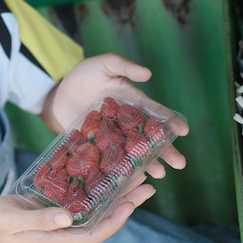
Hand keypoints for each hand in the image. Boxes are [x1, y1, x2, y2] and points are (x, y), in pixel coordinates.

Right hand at [0, 182, 156, 242]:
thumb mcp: (15, 219)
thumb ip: (41, 219)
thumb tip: (68, 217)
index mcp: (58, 238)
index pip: (96, 233)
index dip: (116, 219)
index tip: (133, 202)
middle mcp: (65, 230)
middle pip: (102, 219)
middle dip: (125, 202)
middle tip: (147, 182)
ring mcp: (61, 220)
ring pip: (95, 207)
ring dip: (114, 192)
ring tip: (133, 175)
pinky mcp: (54, 208)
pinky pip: (80, 198)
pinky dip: (93, 186)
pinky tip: (101, 172)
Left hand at [43, 53, 187, 175]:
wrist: (60, 91)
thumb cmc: (85, 74)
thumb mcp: (104, 64)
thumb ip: (123, 66)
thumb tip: (148, 74)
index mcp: (132, 103)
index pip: (155, 113)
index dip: (170, 121)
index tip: (183, 130)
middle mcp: (125, 122)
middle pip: (148, 137)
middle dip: (165, 149)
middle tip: (180, 164)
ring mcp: (111, 136)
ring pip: (132, 151)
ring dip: (146, 162)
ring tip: (160, 174)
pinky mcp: (95, 144)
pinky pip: (108, 158)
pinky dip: (118, 168)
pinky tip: (128, 177)